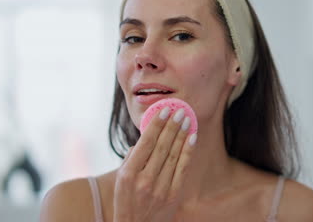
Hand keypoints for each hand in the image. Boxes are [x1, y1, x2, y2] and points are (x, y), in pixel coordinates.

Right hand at [113, 107, 196, 221]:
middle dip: (171, 126)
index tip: (164, 110)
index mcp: (129, 174)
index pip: (146, 143)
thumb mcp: (120, 181)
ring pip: (174, 155)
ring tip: (186, 118)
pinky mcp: (173, 195)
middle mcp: (145, 180)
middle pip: (162, 146)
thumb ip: (130, 159)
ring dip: (181, 134)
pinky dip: (188, 151)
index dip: (156, 125)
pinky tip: (191, 137)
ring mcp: (160, 188)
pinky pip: (182, 168)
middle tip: (179, 110)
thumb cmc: (125, 202)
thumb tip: (142, 141)